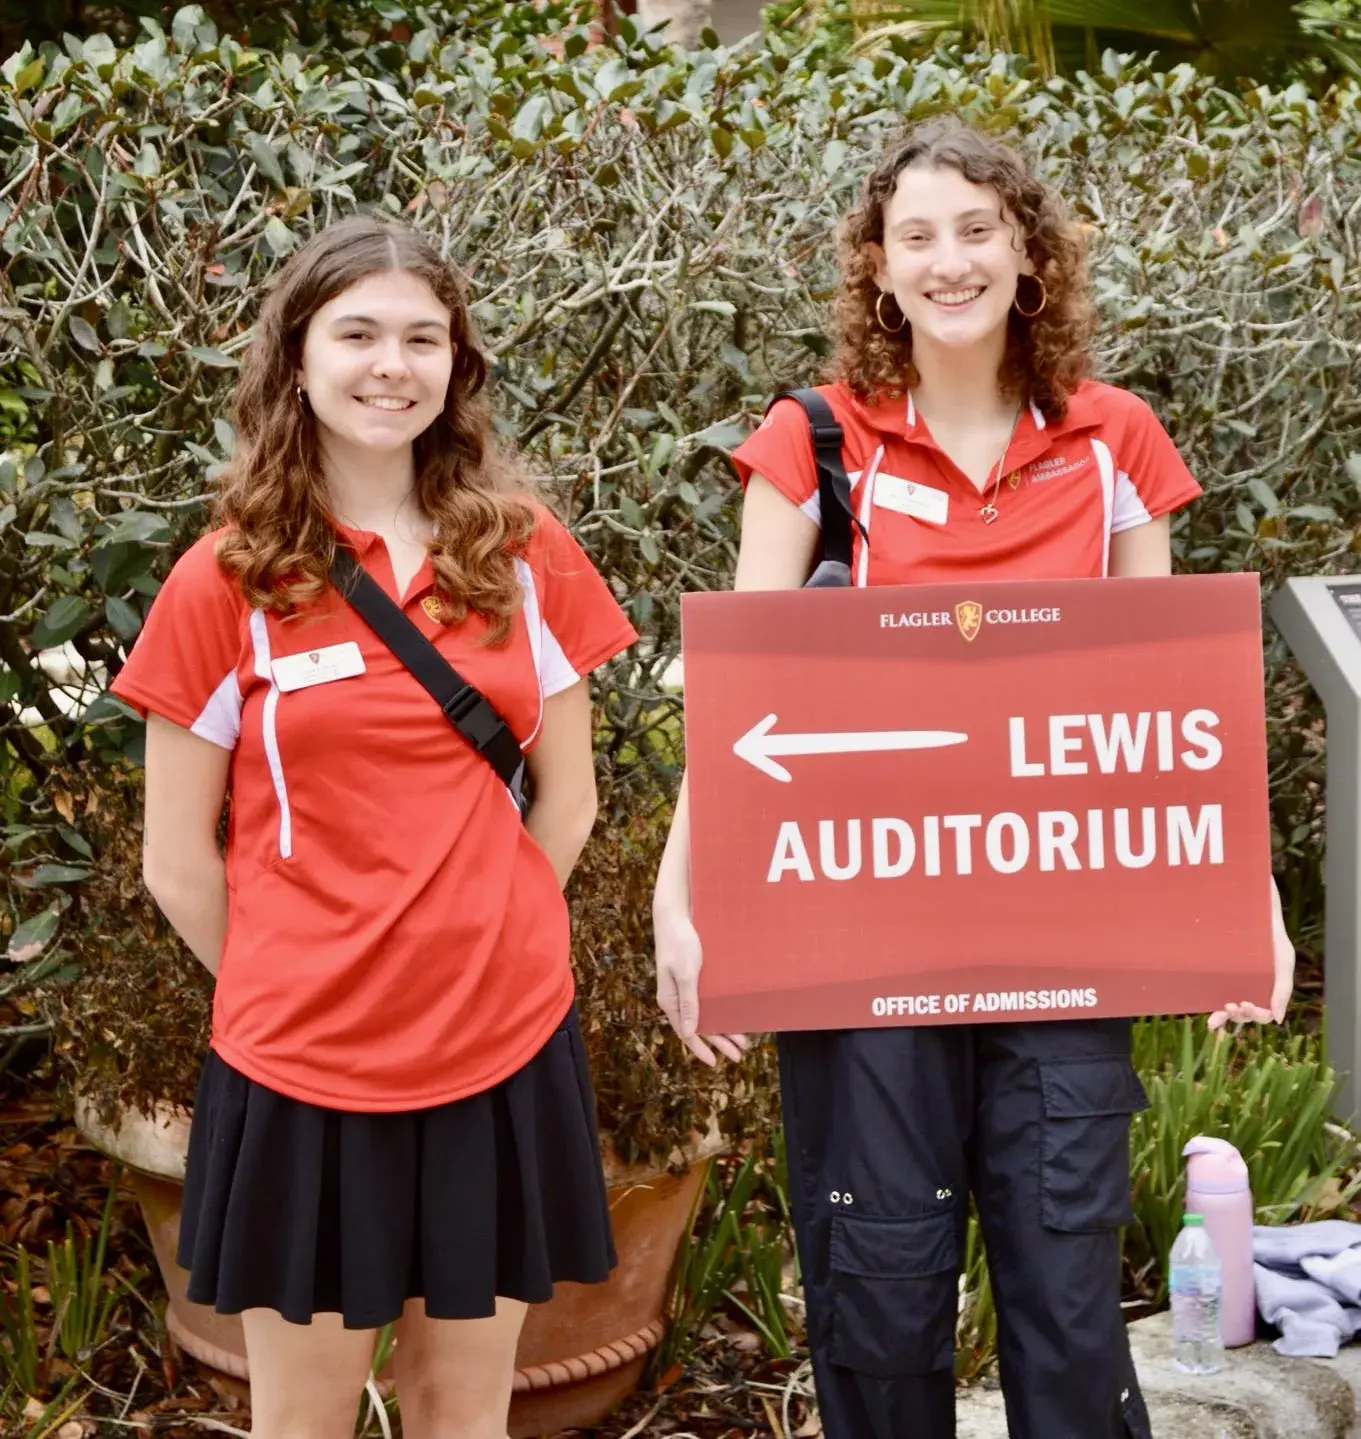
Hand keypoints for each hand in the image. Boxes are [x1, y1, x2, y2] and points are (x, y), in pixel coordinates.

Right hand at [654, 907, 747, 1066]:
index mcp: (670, 1001)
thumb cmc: (680, 943)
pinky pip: (706, 1001)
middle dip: (719, 1042)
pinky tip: (732, 1014)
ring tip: (742, 1040)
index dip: (701, 1049)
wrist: (675, 915)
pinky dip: (719, 1011)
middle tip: (739, 1056)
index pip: (686, 1032)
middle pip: (699, 1027)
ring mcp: (684, 988)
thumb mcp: (686, 974)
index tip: (715, 1063)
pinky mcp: (692, 977)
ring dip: (723, 1027)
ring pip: (705, 1015)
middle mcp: (676, 998)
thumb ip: (688, 1003)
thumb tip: (688, 1032)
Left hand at [1208, 880, 1294, 1029]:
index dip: (1255, 1015)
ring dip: (1225, 1017)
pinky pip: (1216, 994)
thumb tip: (1278, 1020)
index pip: (1263, 1014)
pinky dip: (1213, 1007)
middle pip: (1245, 1015)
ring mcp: (1234, 983)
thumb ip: (1283, 989)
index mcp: (1268, 990)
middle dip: (1239, 1016)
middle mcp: (1251, 990)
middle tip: (1231, 1006)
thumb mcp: (1283, 961)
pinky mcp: (1220, 974)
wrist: (1254, 912)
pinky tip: (1208, 1016)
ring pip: (1230, 1009)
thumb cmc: (1272, 937)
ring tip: (1218, 1015)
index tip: (1246, 1003)